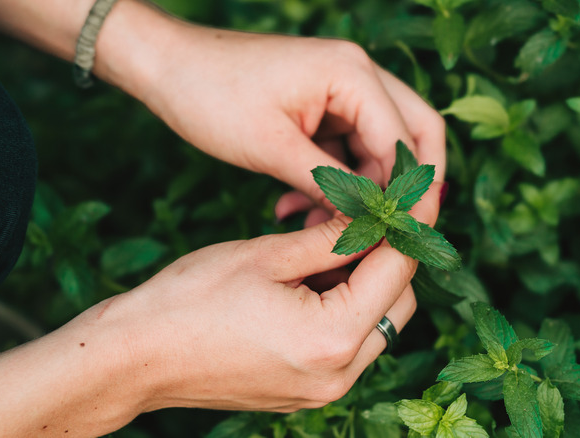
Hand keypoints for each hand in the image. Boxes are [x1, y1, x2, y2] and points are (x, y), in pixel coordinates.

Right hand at [0, 185, 440, 436]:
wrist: (135, 357)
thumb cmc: (190, 300)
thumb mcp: (268, 255)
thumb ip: (333, 237)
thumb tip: (374, 215)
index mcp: (332, 338)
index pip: (397, 272)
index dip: (407, 228)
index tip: (409, 198)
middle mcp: (338, 374)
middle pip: (397, 305)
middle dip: (388, 259)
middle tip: (361, 220)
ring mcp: (323, 390)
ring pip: (377, 326)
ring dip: (365, 285)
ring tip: (325, 250)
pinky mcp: (307, 392)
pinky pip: (348, 347)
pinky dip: (343, 311)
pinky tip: (311, 281)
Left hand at [106, 13, 445, 218]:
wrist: (166, 66)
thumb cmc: (211, 95)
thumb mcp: (272, 148)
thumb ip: (330, 185)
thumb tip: (369, 222)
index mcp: (352, 74)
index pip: (405, 140)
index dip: (408, 193)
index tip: (401, 237)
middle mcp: (358, 75)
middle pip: (413, 134)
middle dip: (403, 187)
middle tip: (391, 232)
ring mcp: (342, 89)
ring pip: (379, 147)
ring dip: (361, 189)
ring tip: (318, 224)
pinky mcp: (323, 105)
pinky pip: (348, 147)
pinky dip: (335, 180)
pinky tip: (299, 207)